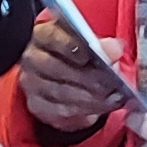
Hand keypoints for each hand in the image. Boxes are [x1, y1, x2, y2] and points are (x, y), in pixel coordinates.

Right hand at [18, 11, 126, 135]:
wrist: (64, 79)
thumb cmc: (78, 56)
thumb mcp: (90, 45)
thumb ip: (102, 45)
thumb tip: (115, 48)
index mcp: (43, 35)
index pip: (51, 36)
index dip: (69, 45)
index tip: (89, 54)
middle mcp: (33, 58)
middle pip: (55, 67)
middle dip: (86, 77)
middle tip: (111, 84)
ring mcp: (32, 84)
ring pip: (60, 92)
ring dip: (90, 97)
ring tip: (113, 98)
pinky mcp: (37, 105)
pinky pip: (60, 110)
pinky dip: (85, 110)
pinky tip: (103, 108)